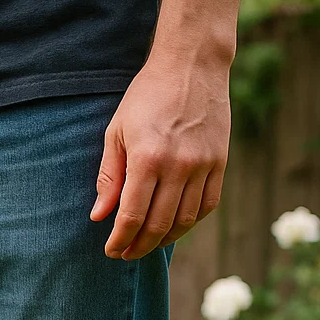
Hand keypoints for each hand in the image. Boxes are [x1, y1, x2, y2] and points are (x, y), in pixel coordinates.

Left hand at [91, 53, 231, 259]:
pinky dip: (190, 222)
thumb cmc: (146, 97)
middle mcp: (178, 166)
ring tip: (147, 243)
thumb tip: (99, 215)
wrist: (192, 65)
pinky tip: (175, 225)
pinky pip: (208, 204)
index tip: (111, 251)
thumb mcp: (117, 132)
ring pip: (185, 220)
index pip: (131, 216)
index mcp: (147, 159)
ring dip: (164, 239)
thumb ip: (109, 176)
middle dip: (139, 246)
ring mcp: (203, 165)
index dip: (120, 240)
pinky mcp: (220, 162)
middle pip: (158, 224)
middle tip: (126, 254)